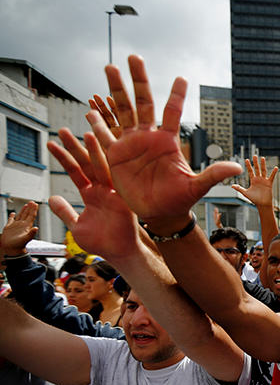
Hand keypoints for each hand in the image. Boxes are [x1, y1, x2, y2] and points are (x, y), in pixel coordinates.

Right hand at [1, 201, 38, 255]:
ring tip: (26, 205)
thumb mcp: (26, 239)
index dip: (33, 210)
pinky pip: (11, 220)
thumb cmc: (18, 246)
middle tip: (32, 202)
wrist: (11, 250)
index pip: (31, 216)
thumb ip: (31, 234)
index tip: (35, 204)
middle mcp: (22, 225)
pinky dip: (12, 216)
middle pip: (27, 214)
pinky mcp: (9, 228)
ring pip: (20, 215)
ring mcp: (16, 226)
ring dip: (23, 210)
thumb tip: (36, 228)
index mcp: (26, 226)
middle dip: (30, 208)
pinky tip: (13, 213)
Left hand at [46, 128, 139, 260]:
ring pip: (101, 166)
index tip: (52, 144)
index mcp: (92, 194)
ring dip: (92, 150)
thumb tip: (51, 198)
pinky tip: (106, 151)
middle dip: (74, 147)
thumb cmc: (101, 242)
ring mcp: (113, 191)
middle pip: (86, 164)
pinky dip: (110, 165)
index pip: (75, 172)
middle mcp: (102, 189)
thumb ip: (65, 211)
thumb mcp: (76, 226)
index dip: (63, 158)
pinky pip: (116, 177)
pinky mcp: (123, 196)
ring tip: (84, 132)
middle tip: (62, 130)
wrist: (118, 253)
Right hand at [87, 56, 241, 232]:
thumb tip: (237, 167)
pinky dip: (98, 125)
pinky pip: (105, 137)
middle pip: (142, 102)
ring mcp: (131, 144)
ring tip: (110, 67)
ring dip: (115, 91)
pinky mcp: (116, 156)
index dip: (177, 95)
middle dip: (138, 79)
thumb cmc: (180, 199)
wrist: (160, 213)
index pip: (172, 112)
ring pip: (121, 111)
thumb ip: (213, 174)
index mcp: (168, 140)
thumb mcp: (197, 186)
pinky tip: (91, 110)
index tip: (183, 78)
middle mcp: (148, 137)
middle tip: (133, 57)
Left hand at [233, 156, 277, 206]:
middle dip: (255, 162)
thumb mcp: (246, 193)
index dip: (248, 166)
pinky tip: (275, 167)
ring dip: (263, 164)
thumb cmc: (254, 199)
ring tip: (262, 158)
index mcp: (253, 180)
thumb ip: (239, 188)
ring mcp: (264, 181)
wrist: (262, 204)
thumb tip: (232, 185)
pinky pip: (271, 177)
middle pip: (257, 169)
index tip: (246, 159)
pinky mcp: (269, 183)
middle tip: (254, 156)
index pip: (250, 171)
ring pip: (264, 171)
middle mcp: (258, 179)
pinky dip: (274, 172)